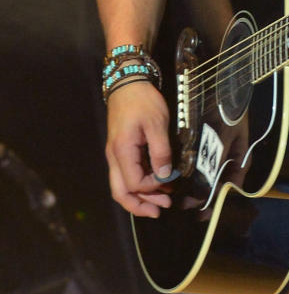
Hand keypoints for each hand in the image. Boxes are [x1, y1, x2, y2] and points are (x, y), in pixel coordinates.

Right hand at [104, 81, 174, 216]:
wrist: (127, 83)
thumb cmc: (143, 101)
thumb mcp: (157, 124)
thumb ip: (160, 151)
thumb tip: (164, 175)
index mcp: (122, 151)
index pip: (134, 183)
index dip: (152, 188)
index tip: (170, 182)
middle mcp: (114, 157)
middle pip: (120, 192)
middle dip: (140, 205)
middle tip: (161, 210)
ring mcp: (115, 154)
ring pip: (121, 186)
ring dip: (140, 197)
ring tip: (160, 203)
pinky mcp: (120, 150)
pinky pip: (125, 175)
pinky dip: (138, 185)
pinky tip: (154, 186)